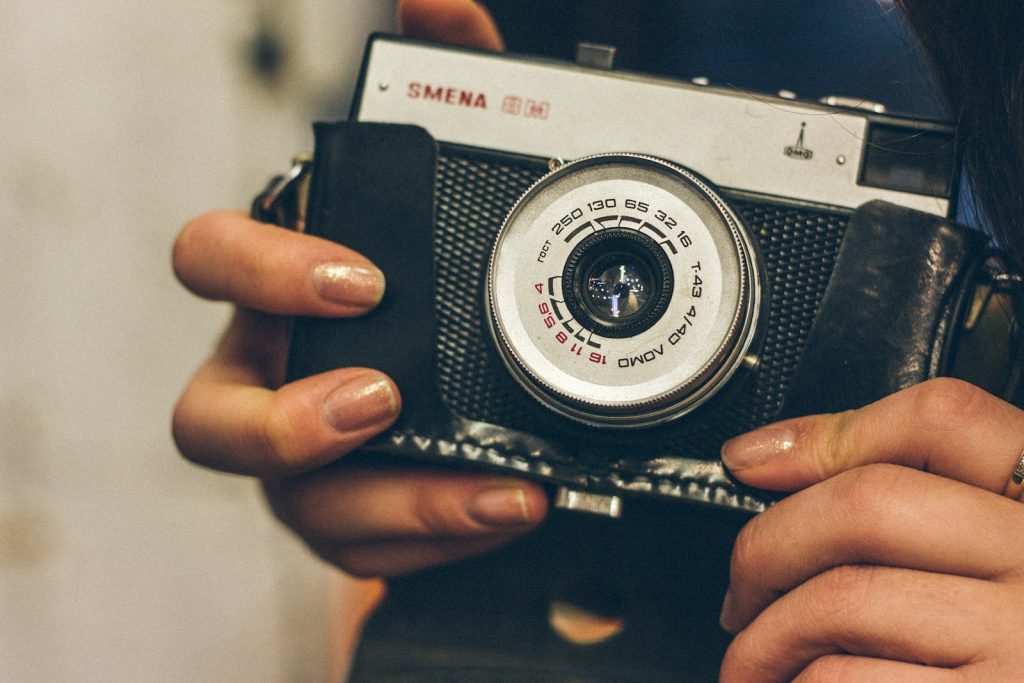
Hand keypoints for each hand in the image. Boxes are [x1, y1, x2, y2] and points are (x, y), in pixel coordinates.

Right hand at [172, 1, 546, 577]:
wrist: (458, 375)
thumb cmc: (430, 275)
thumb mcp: (449, 176)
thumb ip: (445, 86)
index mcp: (283, 285)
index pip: (213, 260)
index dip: (261, 269)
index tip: (359, 277)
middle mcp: (275, 375)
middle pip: (208, 418)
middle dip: (282, 422)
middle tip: (381, 402)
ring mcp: (309, 462)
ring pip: (298, 506)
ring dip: (396, 506)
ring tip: (501, 493)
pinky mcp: (359, 519)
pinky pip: (373, 550)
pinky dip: (443, 536)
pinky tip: (514, 509)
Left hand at [718, 378, 1023, 680]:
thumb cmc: (1007, 644)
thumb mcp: (995, 554)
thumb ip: (911, 497)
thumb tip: (762, 457)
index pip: (945, 418)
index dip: (830, 433)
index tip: (752, 463)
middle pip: (867, 505)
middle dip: (766, 545)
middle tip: (740, 590)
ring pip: (841, 601)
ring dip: (764, 637)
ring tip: (754, 658)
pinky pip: (844, 681)